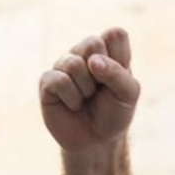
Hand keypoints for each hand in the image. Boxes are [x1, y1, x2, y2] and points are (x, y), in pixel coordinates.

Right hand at [38, 28, 140, 151]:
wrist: (95, 140)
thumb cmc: (114, 113)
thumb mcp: (129, 94)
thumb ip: (117, 74)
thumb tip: (91, 61)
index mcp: (108, 50)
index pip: (114, 34)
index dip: (119, 56)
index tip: (119, 77)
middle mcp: (83, 54)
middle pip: (92, 43)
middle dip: (101, 72)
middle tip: (100, 89)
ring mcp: (62, 66)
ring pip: (73, 62)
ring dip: (85, 88)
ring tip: (86, 98)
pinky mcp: (46, 82)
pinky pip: (58, 80)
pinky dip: (71, 98)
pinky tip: (72, 105)